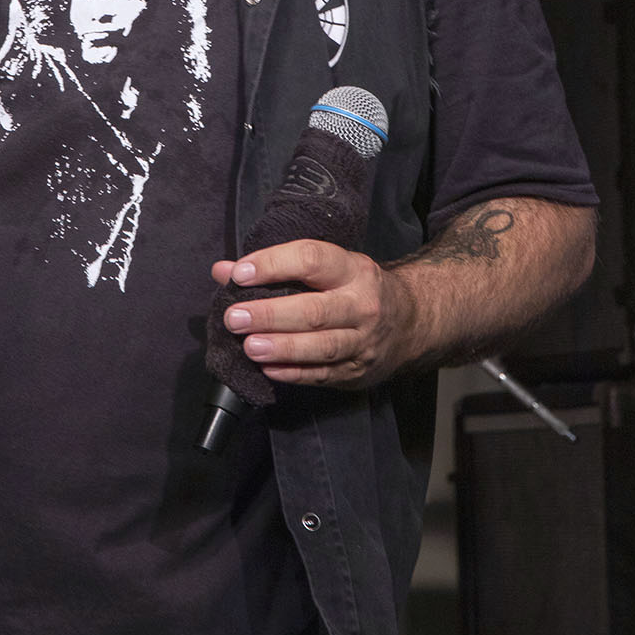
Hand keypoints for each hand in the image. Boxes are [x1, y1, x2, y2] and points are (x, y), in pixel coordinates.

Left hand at [210, 240, 425, 386]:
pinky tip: (269, 369)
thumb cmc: (356, 289)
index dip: (273, 264)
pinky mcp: (358, 371)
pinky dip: (294, 373)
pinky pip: (323, 374)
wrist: (411, 321)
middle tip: (234, 317)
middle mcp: (362, 304)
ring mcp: (363, 341)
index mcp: (353, 270)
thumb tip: (223, 270)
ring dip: (283, 347)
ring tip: (250, 347)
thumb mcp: (328, 267)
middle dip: (271, 314)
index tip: (239, 274)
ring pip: (322, 346)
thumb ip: (275, 268)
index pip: (311, 260)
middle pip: (315, 310)